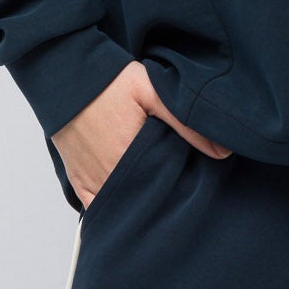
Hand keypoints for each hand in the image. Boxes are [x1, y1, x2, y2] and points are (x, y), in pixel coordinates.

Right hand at [52, 61, 231, 212]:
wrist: (66, 78)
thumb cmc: (110, 82)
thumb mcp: (152, 91)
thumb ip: (186, 122)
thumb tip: (222, 152)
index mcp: (131, 159)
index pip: (166, 190)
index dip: (183, 189)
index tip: (196, 184)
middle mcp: (110, 178)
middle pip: (146, 202)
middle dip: (164, 199)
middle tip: (180, 187)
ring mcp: (93, 183)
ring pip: (123, 209)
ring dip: (140, 205)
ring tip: (159, 194)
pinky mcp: (79, 183)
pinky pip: (98, 210)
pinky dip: (115, 210)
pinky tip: (131, 205)